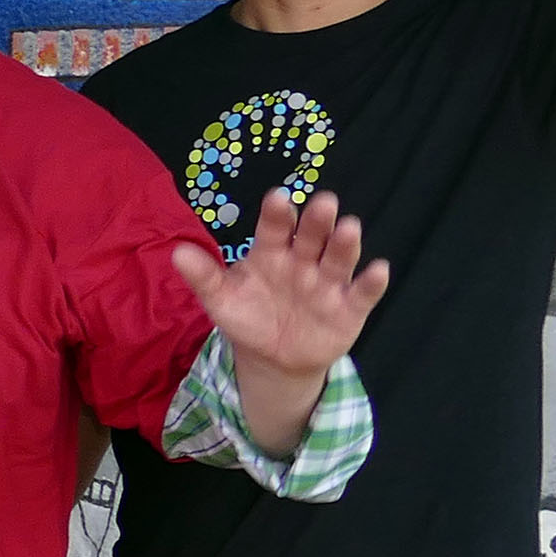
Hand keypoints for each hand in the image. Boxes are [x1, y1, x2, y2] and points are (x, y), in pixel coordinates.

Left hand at [176, 189, 387, 373]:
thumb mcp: (222, 300)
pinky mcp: (349, 307)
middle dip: (317, 220)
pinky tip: (379, 269)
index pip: (273, 228)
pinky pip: (363, 292)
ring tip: (349, 227)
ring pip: (338, 258)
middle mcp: (303, 260)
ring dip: (345, 243)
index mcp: (271, 252)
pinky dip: (372, 281)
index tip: (277, 198)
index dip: (276, 213)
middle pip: (311, 236)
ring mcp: (328, 282)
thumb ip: (203, 277)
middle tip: (324, 202)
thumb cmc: (248, 317)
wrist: (272, 358)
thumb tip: (176, 253)